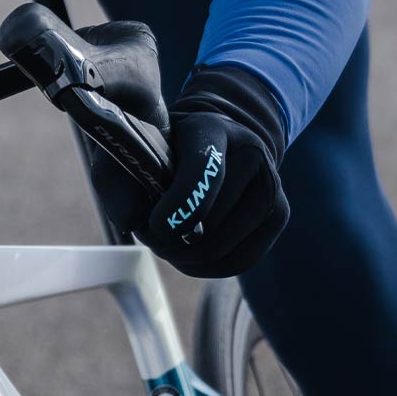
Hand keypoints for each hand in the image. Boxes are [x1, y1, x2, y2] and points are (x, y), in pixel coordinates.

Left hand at [143, 66, 289, 277]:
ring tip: (167, 243)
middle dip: (171, 240)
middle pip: (211, 221)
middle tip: (149, 235)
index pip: (205, 171)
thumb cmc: (167, 145)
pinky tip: (188, 255)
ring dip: (187, 258)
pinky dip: (208, 268)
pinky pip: (241, 260)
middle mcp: (251, 151)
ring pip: (224, 247)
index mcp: (211, 127)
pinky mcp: (279, 213)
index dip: (178, 207)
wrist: (218, 137)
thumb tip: (132, 222)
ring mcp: (271, 183)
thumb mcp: (134, 147)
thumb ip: (117, 177)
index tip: (152, 229)